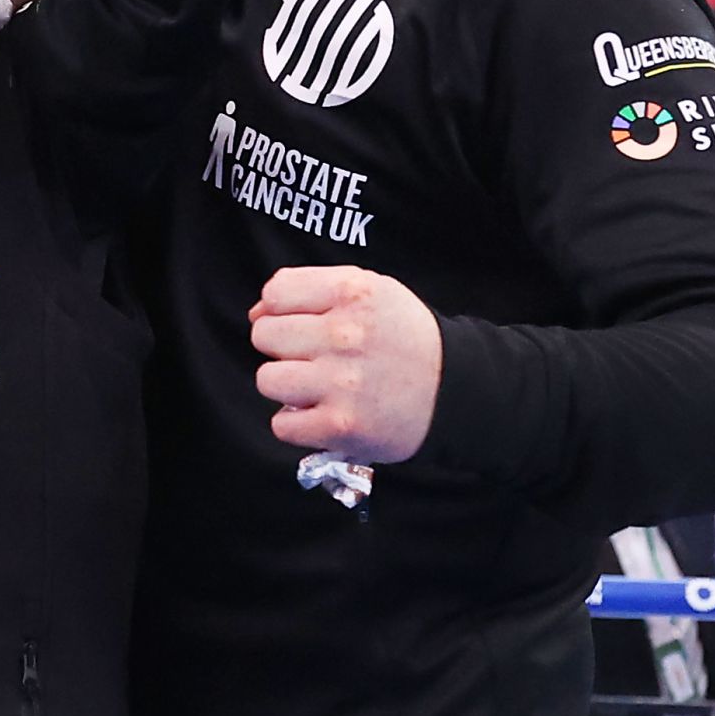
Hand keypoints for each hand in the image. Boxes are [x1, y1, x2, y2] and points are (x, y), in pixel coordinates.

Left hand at [250, 265, 441, 461]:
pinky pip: (282, 424)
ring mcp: (342, 382)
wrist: (457, 391)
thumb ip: (311, 290)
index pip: (275, 293)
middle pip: (264, 336)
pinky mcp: (340, 425)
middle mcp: (345, 334)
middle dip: (285, 348)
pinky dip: (298, 423)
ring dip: (287, 387)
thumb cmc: (404, 339)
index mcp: (352, 293)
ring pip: (267, 380)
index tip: (304, 323)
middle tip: (318, 358)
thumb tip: (257, 312)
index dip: (282, 310)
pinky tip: (324, 413)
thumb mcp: (371, 292)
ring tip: (319, 387)